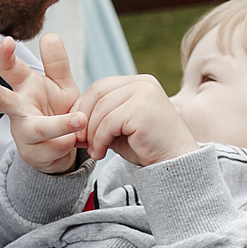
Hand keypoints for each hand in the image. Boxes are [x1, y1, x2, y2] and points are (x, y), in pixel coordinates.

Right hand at [0, 33, 85, 171]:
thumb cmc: (57, 111)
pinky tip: (79, 139)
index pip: (9, 69)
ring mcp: (24, 134)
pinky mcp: (34, 155)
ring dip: (58, 125)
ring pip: (37, 129)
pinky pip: (54, 148)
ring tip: (79, 119)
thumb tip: (50, 35)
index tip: (6, 41)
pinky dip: (70, 141)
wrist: (63, 148)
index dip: (5, 55)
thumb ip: (56, 63)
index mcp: (23, 87)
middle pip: (2, 101)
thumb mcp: (60, 84)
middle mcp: (19, 110)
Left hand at [77, 74, 198, 166]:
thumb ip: (100, 119)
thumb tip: (71, 121)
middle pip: (98, 92)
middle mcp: (142, 83)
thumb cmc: (147, 147)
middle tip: (80, 141)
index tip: (77, 130)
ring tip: (94, 151)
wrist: (175, 164)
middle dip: (84, 118)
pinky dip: (100, 140)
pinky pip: (109, 122)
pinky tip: (102, 153)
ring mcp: (144, 94)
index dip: (83, 108)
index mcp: (138, 83)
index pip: (100, 87)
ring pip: (101, 109)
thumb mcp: (119, 128)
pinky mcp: (142, 110)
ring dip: (91, 133)